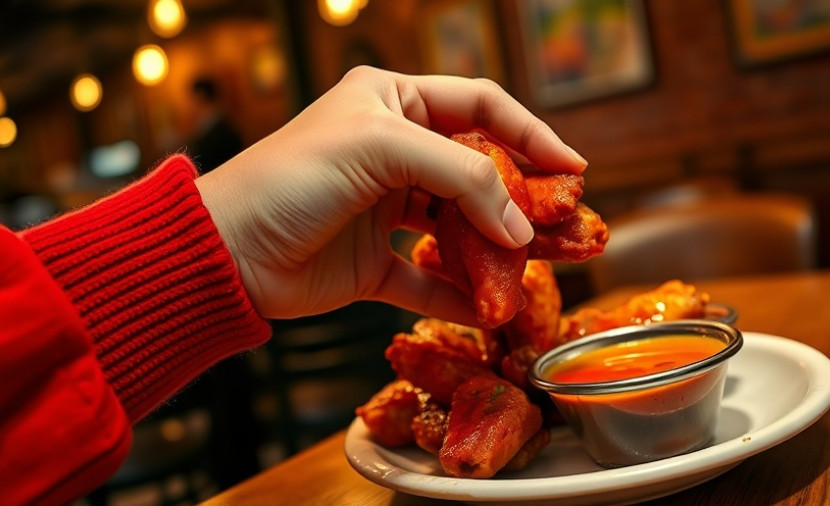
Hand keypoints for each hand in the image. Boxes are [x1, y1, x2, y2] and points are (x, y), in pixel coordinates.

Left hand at [195, 66, 586, 323]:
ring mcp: (386, 210)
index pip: (481, 107)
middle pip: (478, 172)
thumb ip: (462, 179)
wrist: (226, 250)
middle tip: (565, 227)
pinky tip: (489, 310)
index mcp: (392, 103)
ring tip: (535, 270)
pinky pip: (429, 280)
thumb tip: (520, 227)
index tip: (573, 168)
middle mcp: (394, 152)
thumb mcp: (381, 149)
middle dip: (521, 200)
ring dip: (495, 250)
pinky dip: (458, 296)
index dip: (531, 134)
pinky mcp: (375, 263)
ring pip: (459, 228)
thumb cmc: (292, 177)